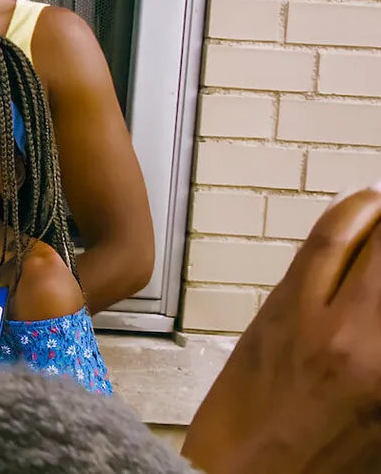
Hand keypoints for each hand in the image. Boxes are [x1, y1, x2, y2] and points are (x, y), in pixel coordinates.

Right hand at [183, 182, 380, 472]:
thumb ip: (313, 276)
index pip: (350, 234)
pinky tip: (375, 318)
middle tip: (379, 231)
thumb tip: (353, 228)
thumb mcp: (267, 330)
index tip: (373, 201)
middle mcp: (360, 343)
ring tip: (377, 272)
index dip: (368, 207)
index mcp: (312, 319)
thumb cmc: (246, 412)